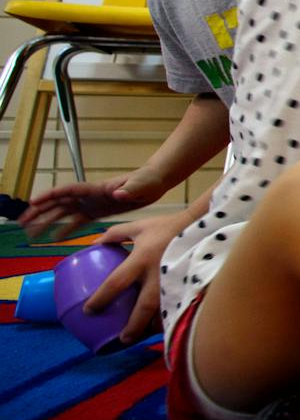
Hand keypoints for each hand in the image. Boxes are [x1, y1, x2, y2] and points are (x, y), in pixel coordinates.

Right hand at [19, 169, 167, 242]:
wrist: (155, 183)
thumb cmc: (148, 180)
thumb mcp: (141, 184)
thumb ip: (129, 189)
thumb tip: (117, 193)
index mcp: (97, 188)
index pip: (68, 191)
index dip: (51, 195)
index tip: (34, 202)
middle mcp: (90, 196)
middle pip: (59, 203)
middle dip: (40, 211)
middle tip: (22, 222)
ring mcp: (92, 204)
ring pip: (64, 213)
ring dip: (47, 222)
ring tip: (31, 233)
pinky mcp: (98, 212)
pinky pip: (78, 222)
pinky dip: (65, 230)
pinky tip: (54, 239)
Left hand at [82, 213, 186, 343]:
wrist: (204, 223)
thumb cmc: (169, 226)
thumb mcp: (140, 227)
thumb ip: (116, 234)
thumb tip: (95, 242)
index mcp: (141, 259)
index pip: (115, 283)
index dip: (100, 299)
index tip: (89, 310)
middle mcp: (157, 274)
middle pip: (143, 308)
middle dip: (132, 326)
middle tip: (122, 339)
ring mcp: (175, 281)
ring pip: (163, 312)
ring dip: (153, 328)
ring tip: (145, 338)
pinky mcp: (189, 283)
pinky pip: (179, 306)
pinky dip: (171, 319)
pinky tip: (165, 326)